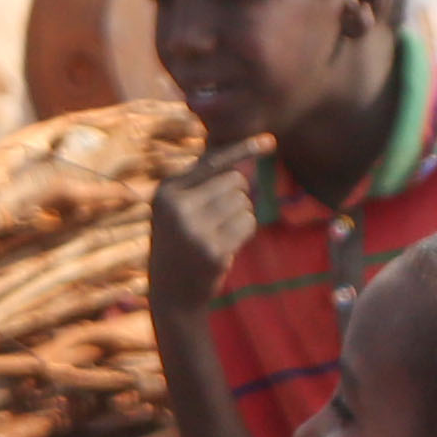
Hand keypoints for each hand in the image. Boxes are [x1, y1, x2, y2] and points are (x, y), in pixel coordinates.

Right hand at [145, 140, 261, 318]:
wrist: (171, 296)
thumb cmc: (180, 244)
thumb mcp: (179, 209)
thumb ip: (203, 182)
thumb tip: (244, 160)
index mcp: (166, 191)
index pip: (212, 162)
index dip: (243, 149)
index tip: (270, 141)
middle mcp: (178, 207)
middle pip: (234, 180)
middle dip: (237, 196)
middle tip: (218, 219)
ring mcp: (194, 229)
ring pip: (244, 202)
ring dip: (240, 215)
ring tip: (218, 234)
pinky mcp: (213, 250)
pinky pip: (248, 223)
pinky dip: (245, 231)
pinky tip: (226, 245)